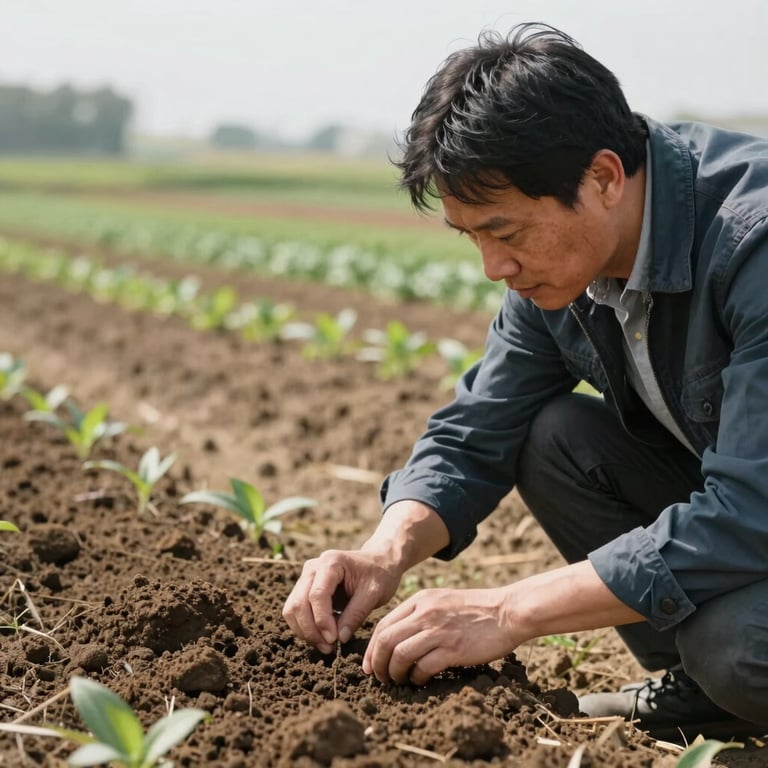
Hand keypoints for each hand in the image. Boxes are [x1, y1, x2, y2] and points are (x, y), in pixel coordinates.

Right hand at [282, 548, 401, 653]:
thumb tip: (339, 639)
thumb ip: (356, 614)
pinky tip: (322, 637)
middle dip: (310, 630)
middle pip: (298, 603)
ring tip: (326, 646)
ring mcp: (306, 577)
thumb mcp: (374, 593)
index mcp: (331, 562)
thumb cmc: (379, 575)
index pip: (316, 595)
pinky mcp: (304, 588)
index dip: (322, 621)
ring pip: (292, 609)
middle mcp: (313, 567)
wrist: (378, 563)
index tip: (334, 641)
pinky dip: (304, 627)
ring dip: (305, 631)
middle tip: (329, 649)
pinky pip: (295, 611)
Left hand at [362, 586, 520, 684]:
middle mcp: (426, 613)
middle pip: (386, 641)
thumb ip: (420, 614)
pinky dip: (417, 677)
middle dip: (377, 664)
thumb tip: (397, 638)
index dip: (372, 649)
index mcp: (421, 600)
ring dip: (394, 673)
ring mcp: (439, 630)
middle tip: (380, 678)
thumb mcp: (442, 601)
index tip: (370, 665)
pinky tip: (420, 680)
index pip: (384, 625)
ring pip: (400, 654)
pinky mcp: (453, 648)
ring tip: (398, 681)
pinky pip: (423, 667)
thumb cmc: (476, 609)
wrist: (507, 611)